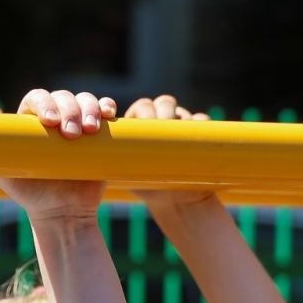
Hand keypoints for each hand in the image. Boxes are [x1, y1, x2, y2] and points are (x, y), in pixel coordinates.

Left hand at [0, 88, 114, 220]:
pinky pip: (105, 110)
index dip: (44, 103)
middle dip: (69, 109)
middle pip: (62, 96)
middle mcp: (56, 118)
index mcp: (31, 122)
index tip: (50, 122)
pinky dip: (107, 107)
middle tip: (71, 135)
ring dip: (89, 108)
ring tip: (90, 130)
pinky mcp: (100, 132)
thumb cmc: (31, 195)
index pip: (36, 99)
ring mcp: (78, 123)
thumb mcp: (4, 175)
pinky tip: (109, 114)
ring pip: (85, 99)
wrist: (62, 213)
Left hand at [124, 94, 215, 210]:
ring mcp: (183, 125)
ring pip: (183, 112)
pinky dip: (200, 125)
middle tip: (160, 127)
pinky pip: (203, 121)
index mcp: (142, 123)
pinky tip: (196, 135)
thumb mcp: (126, 171)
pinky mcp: (202, 133)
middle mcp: (163, 119)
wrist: (172, 199)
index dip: (142, 112)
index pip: (143, 107)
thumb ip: (114, 160)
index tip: (142, 125)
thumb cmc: (145, 182)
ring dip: (181, 119)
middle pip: (164, 103)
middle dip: (162, 112)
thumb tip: (99, 159)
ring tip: (177, 135)